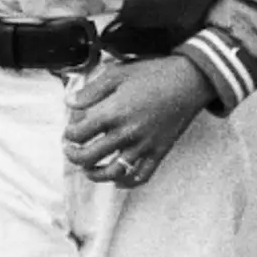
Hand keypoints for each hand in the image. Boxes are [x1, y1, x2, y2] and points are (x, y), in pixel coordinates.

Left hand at [62, 55, 211, 187]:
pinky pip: (140, 176)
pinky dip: (126, 182)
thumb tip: (69, 102)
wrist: (189, 81)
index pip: (80, 133)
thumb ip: (91, 90)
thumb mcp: (117, 73)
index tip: (68, 131)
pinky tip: (116, 179)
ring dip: (95, 174)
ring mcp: (143, 146)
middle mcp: (126, 133)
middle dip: (74, 156)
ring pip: (112, 173)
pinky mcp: (158, 153)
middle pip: (89, 157)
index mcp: (113, 112)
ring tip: (88, 168)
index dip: (68, 134)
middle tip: (70, 150)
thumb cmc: (153, 73)